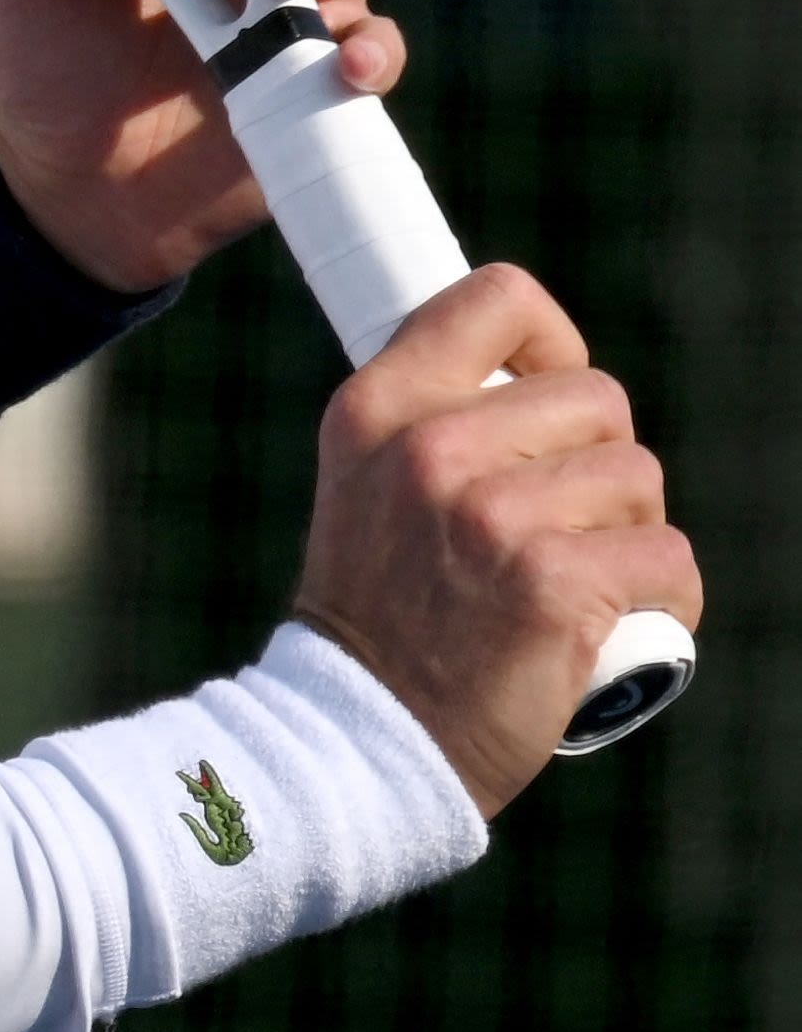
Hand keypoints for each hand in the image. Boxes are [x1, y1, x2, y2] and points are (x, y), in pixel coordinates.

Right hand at [289, 264, 698, 815]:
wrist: (362, 732)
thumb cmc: (381, 609)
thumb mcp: (366, 482)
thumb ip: (432, 421)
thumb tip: (536, 378)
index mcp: (378, 407)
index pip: (496, 299)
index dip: (550, 343)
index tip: (545, 400)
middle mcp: (429, 447)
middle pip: (596, 396)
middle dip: (600, 462)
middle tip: (557, 526)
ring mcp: (491, 515)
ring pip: (639, 478)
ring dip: (629, 533)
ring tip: (575, 579)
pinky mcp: (555, 584)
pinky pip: (669, 557)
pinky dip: (665, 598)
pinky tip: (614, 624)